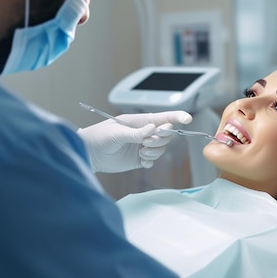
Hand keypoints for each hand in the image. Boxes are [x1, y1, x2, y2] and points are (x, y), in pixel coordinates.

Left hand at [77, 111, 191, 172]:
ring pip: (161, 148)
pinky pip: (153, 160)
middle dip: (160, 140)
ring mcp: (142, 145)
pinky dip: (150, 161)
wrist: (89, 154)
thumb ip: (136, 133)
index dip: (177, 117)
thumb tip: (153, 129)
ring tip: (140, 153)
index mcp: (140, 121)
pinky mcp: (139, 158)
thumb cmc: (99, 137)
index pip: (162, 117)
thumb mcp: (117, 133)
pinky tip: (140, 160)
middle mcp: (144, 132)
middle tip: (145, 143)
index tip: (187, 119)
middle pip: (166, 134)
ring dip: (155, 151)